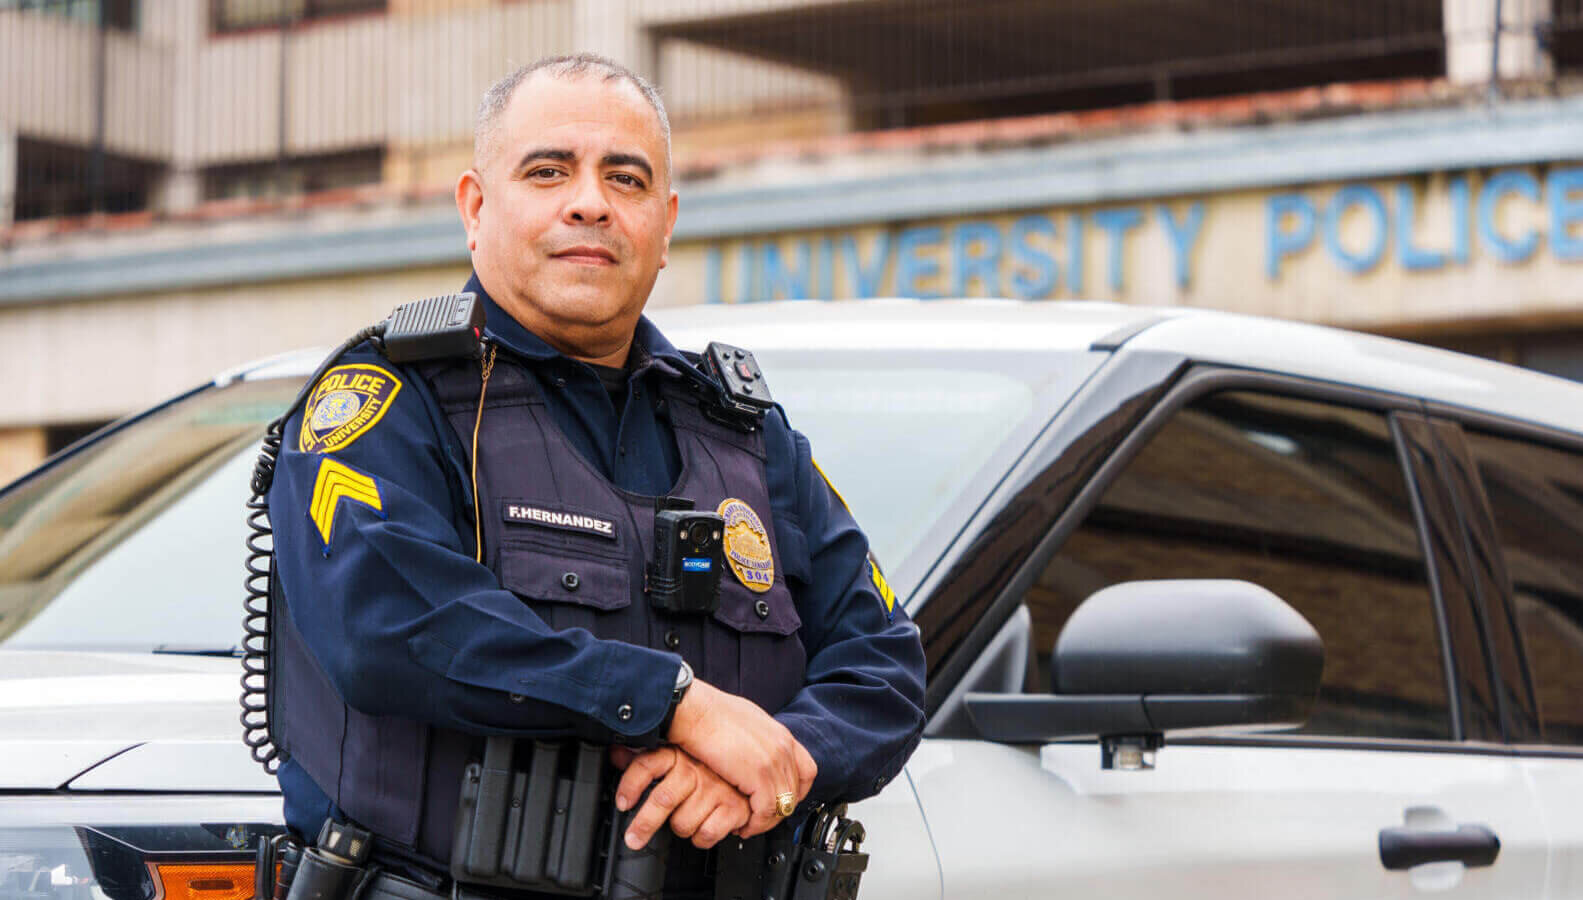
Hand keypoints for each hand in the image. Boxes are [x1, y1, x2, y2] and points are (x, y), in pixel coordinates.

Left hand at [611, 746, 751, 849]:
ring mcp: (716, 789)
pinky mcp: (734, 807)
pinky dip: (701, 838)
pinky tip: (702, 829)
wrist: (756, 764)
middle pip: (663, 799)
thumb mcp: (675, 752)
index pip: (647, 764)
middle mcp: (696, 770)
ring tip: (685, 821)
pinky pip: (707, 833)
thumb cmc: (708, 763)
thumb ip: (642, 755)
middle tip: (633, 839)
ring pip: (682, 823)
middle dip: (644, 824)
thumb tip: (616, 754)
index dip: (630, 785)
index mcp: (679, 754)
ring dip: (680, 828)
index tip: (622, 803)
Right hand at [663, 679, 817, 838]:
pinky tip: (741, 826)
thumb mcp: (744, 723)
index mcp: (781, 735)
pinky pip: (766, 811)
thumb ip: (757, 741)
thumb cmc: (708, 715)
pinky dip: (755, 824)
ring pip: (783, 805)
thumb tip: (754, 755)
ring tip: (748, 827)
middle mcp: (783, 748)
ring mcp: (774, 761)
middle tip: (760, 820)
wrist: (693, 710)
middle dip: (778, 811)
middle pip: (796, 792)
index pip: (807, 771)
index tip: (781, 802)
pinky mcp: (759, 776)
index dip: (796, 792)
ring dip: (765, 822)